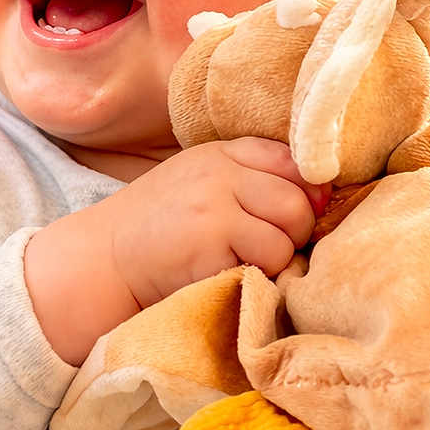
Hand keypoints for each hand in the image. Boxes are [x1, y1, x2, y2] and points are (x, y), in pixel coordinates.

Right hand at [109, 137, 329, 308]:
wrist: (105, 257)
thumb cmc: (160, 224)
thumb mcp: (201, 181)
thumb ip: (253, 177)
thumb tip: (324, 193)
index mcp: (219, 153)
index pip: (290, 160)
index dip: (307, 190)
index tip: (296, 214)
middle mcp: (219, 174)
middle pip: (297, 200)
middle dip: (296, 231)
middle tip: (270, 246)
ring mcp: (215, 209)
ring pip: (288, 235)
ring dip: (278, 258)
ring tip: (246, 261)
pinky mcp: (210, 247)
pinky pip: (267, 263)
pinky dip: (260, 276)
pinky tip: (230, 272)